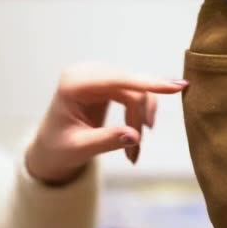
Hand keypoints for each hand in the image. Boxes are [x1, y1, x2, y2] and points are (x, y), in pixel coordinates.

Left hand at [25, 63, 187, 183]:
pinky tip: (135, 137)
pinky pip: (135, 93)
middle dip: (139, 119)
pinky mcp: (109, 83)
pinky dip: (139, 116)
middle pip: (132, 87)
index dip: (149, 84)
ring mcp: (99, 76)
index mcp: (74, 83)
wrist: (50, 148)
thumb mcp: (80, 149)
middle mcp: (87, 73)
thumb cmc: (58, 148)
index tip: (176, 87)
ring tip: (133, 154)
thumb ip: (106, 140)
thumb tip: (134, 136)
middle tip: (136, 154)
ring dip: (140, 120)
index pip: (118, 80)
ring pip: (137, 91)